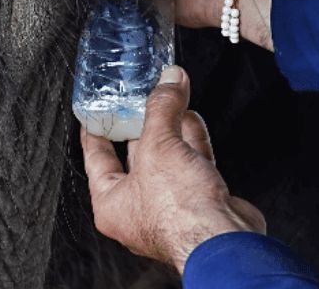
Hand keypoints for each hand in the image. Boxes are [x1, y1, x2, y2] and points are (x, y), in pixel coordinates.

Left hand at [81, 65, 266, 273]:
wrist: (223, 240)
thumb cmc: (179, 214)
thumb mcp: (158, 147)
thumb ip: (162, 108)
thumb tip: (168, 80)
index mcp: (111, 202)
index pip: (96, 157)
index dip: (96, 130)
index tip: (96, 110)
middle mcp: (138, 207)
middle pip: (135, 154)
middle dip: (142, 122)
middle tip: (142, 94)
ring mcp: (170, 204)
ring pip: (167, 157)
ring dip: (171, 127)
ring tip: (170, 98)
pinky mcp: (198, 201)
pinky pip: (191, 163)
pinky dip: (193, 140)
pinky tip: (193, 119)